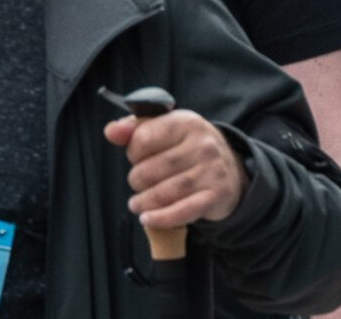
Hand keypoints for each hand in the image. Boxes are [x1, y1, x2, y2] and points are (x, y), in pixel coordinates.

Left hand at [105, 109, 248, 227]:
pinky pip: (181, 212)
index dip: (133, 152)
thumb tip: (110, 131)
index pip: (143, 138)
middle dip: (137, 180)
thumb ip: (135, 128)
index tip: (138, 157)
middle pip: (151, 169)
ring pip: (163, 193)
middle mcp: (202, 144)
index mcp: (186, 122)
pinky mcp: (214, 196)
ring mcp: (210, 170)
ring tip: (137, 204)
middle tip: (139, 183)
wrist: (230, 170)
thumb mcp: (167, 130)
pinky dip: (160, 218)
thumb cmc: (189, 148)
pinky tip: (147, 218)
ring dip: (143, 202)